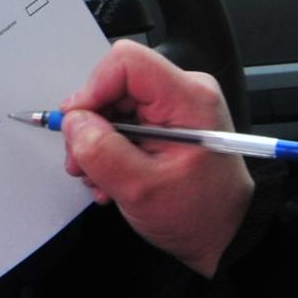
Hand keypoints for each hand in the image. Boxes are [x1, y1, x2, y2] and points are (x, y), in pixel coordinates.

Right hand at [60, 39, 255, 275]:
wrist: (224, 234)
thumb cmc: (201, 214)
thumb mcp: (141, 189)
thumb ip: (101, 152)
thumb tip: (73, 122)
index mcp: (188, 98)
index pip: (126, 63)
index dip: (92, 89)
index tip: (77, 124)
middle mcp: (183, 92)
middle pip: (114, 84)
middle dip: (90, 125)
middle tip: (83, 163)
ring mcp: (174, 106)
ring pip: (113, 104)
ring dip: (97, 142)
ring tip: (100, 178)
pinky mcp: (166, 120)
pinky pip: (123, 119)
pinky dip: (109, 148)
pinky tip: (112, 177)